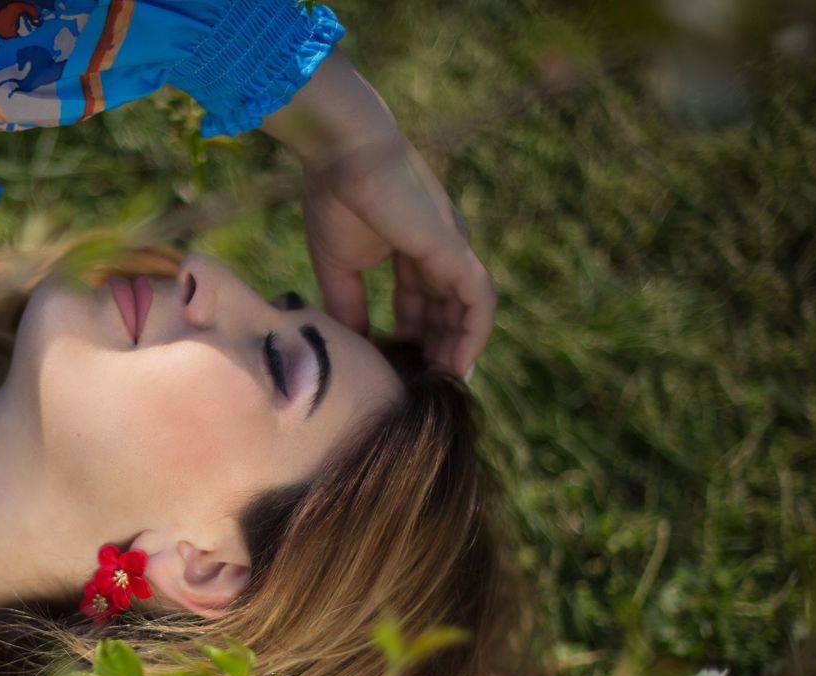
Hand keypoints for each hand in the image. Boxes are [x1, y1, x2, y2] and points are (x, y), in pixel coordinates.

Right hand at [301, 137, 493, 377]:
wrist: (344, 152)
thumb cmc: (335, 197)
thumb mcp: (338, 265)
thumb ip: (348, 305)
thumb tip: (351, 345)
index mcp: (411, 245)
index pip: (422, 299)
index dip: (413, 334)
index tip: (397, 364)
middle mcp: (439, 247)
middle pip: (448, 308)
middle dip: (438, 347)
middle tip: (424, 383)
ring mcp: (451, 248)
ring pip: (468, 309)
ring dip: (458, 348)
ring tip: (444, 382)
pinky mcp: (455, 250)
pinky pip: (479, 302)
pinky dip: (474, 335)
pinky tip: (459, 365)